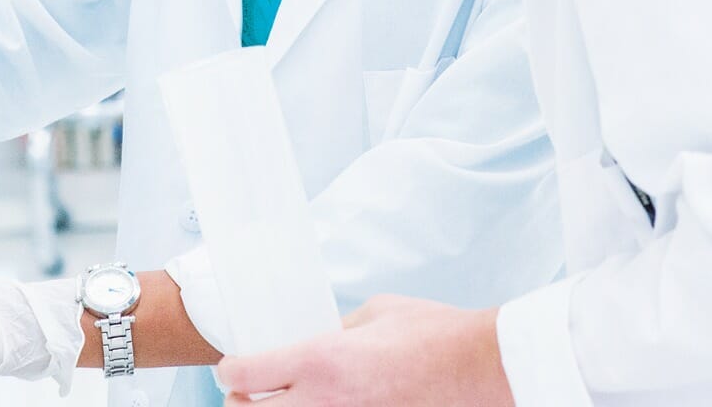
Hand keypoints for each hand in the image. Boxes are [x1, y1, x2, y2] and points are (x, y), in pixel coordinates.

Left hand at [216, 295, 515, 406]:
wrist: (481, 368)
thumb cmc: (435, 334)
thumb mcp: (374, 313)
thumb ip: (335, 329)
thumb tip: (319, 338)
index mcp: (319, 360)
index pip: (242, 377)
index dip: (230, 371)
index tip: (233, 368)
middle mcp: (324, 402)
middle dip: (241, 404)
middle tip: (249, 393)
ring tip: (283, 402)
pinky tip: (324, 406)